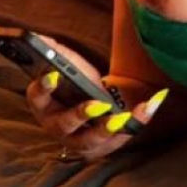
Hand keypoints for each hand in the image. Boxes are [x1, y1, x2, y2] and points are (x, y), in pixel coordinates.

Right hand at [25, 37, 168, 162]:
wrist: (92, 106)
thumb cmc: (75, 83)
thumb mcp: (66, 66)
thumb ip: (54, 52)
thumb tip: (39, 38)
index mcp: (44, 104)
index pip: (38, 97)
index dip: (44, 86)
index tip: (54, 74)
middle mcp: (58, 127)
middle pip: (65, 124)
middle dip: (81, 114)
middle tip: (98, 104)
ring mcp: (79, 141)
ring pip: (91, 140)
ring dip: (107, 129)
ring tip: (121, 118)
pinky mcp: (102, 147)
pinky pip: (119, 139)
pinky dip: (136, 123)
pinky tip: (148, 107)